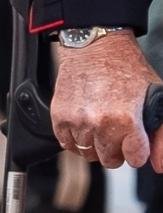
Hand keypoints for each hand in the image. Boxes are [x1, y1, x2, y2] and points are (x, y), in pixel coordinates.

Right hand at [52, 31, 162, 169]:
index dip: (137, 150)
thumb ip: (161, 135)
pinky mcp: (60, 118)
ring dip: (95, 144)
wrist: (94, 47)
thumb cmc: (124, 68)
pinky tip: (85, 123)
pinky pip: (67, 145)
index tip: (135, 140)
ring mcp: (78, 122)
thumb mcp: (155, 96)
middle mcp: (100, 123)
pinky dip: (75, 139)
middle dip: (117, 149)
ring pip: (88, 154)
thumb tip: (159, 165)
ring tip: (100, 123)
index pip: (135, 159)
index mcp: (126, 119)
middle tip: (117, 129)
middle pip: (111, 160)